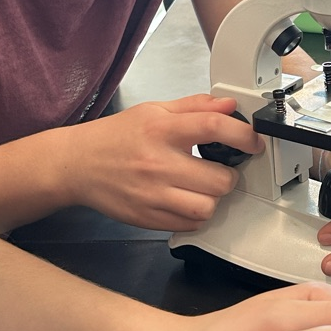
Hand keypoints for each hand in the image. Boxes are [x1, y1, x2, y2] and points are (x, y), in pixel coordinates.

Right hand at [61, 95, 262, 230]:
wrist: (77, 164)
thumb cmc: (116, 137)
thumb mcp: (154, 110)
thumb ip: (195, 106)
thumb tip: (229, 105)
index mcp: (161, 129)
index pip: (213, 128)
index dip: (243, 136)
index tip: (253, 141)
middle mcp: (158, 163)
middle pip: (219, 179)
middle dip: (227, 175)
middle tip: (219, 169)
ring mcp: (152, 195)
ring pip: (207, 207)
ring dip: (212, 199)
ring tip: (202, 188)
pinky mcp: (147, 218)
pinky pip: (189, 225)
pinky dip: (194, 215)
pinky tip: (185, 201)